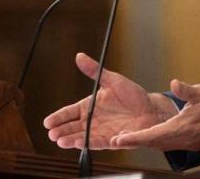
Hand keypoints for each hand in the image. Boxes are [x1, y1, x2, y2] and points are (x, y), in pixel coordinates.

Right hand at [43, 53, 176, 149]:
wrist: (151, 110)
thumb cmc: (132, 95)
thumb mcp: (112, 80)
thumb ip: (94, 71)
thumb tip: (79, 56)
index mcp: (90, 105)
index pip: (69, 112)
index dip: (58, 117)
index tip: (47, 122)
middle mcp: (93, 120)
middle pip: (72, 127)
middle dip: (61, 131)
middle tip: (52, 134)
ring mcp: (101, 131)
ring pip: (82, 137)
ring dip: (71, 139)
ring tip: (60, 141)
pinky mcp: (112, 140)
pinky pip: (98, 142)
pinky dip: (88, 143)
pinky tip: (79, 143)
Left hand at [110, 79, 199, 150]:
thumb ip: (186, 90)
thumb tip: (174, 84)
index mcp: (183, 127)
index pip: (153, 135)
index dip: (135, 138)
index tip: (121, 139)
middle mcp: (185, 139)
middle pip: (155, 143)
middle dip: (136, 142)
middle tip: (118, 140)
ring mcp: (190, 142)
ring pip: (162, 145)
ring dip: (146, 142)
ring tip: (130, 138)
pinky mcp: (194, 142)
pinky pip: (171, 144)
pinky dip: (158, 142)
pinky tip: (152, 137)